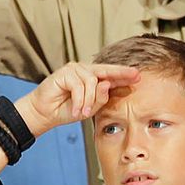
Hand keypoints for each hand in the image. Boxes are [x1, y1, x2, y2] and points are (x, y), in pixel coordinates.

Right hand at [15, 62, 139, 135]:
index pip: (111, 76)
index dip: (124, 75)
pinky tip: (76, 111)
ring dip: (89, 101)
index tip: (139, 77)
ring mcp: (74, 70)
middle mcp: (85, 71)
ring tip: (83, 114)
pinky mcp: (64, 72)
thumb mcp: (89, 109)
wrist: (45, 114)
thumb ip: (100, 99)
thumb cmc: (66, 110)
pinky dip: (79, 101)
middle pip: (106, 70)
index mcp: (93, 79)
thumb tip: (107, 85)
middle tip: (135, 76)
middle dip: (121, 73)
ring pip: (92, 83)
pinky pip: (79, 86)